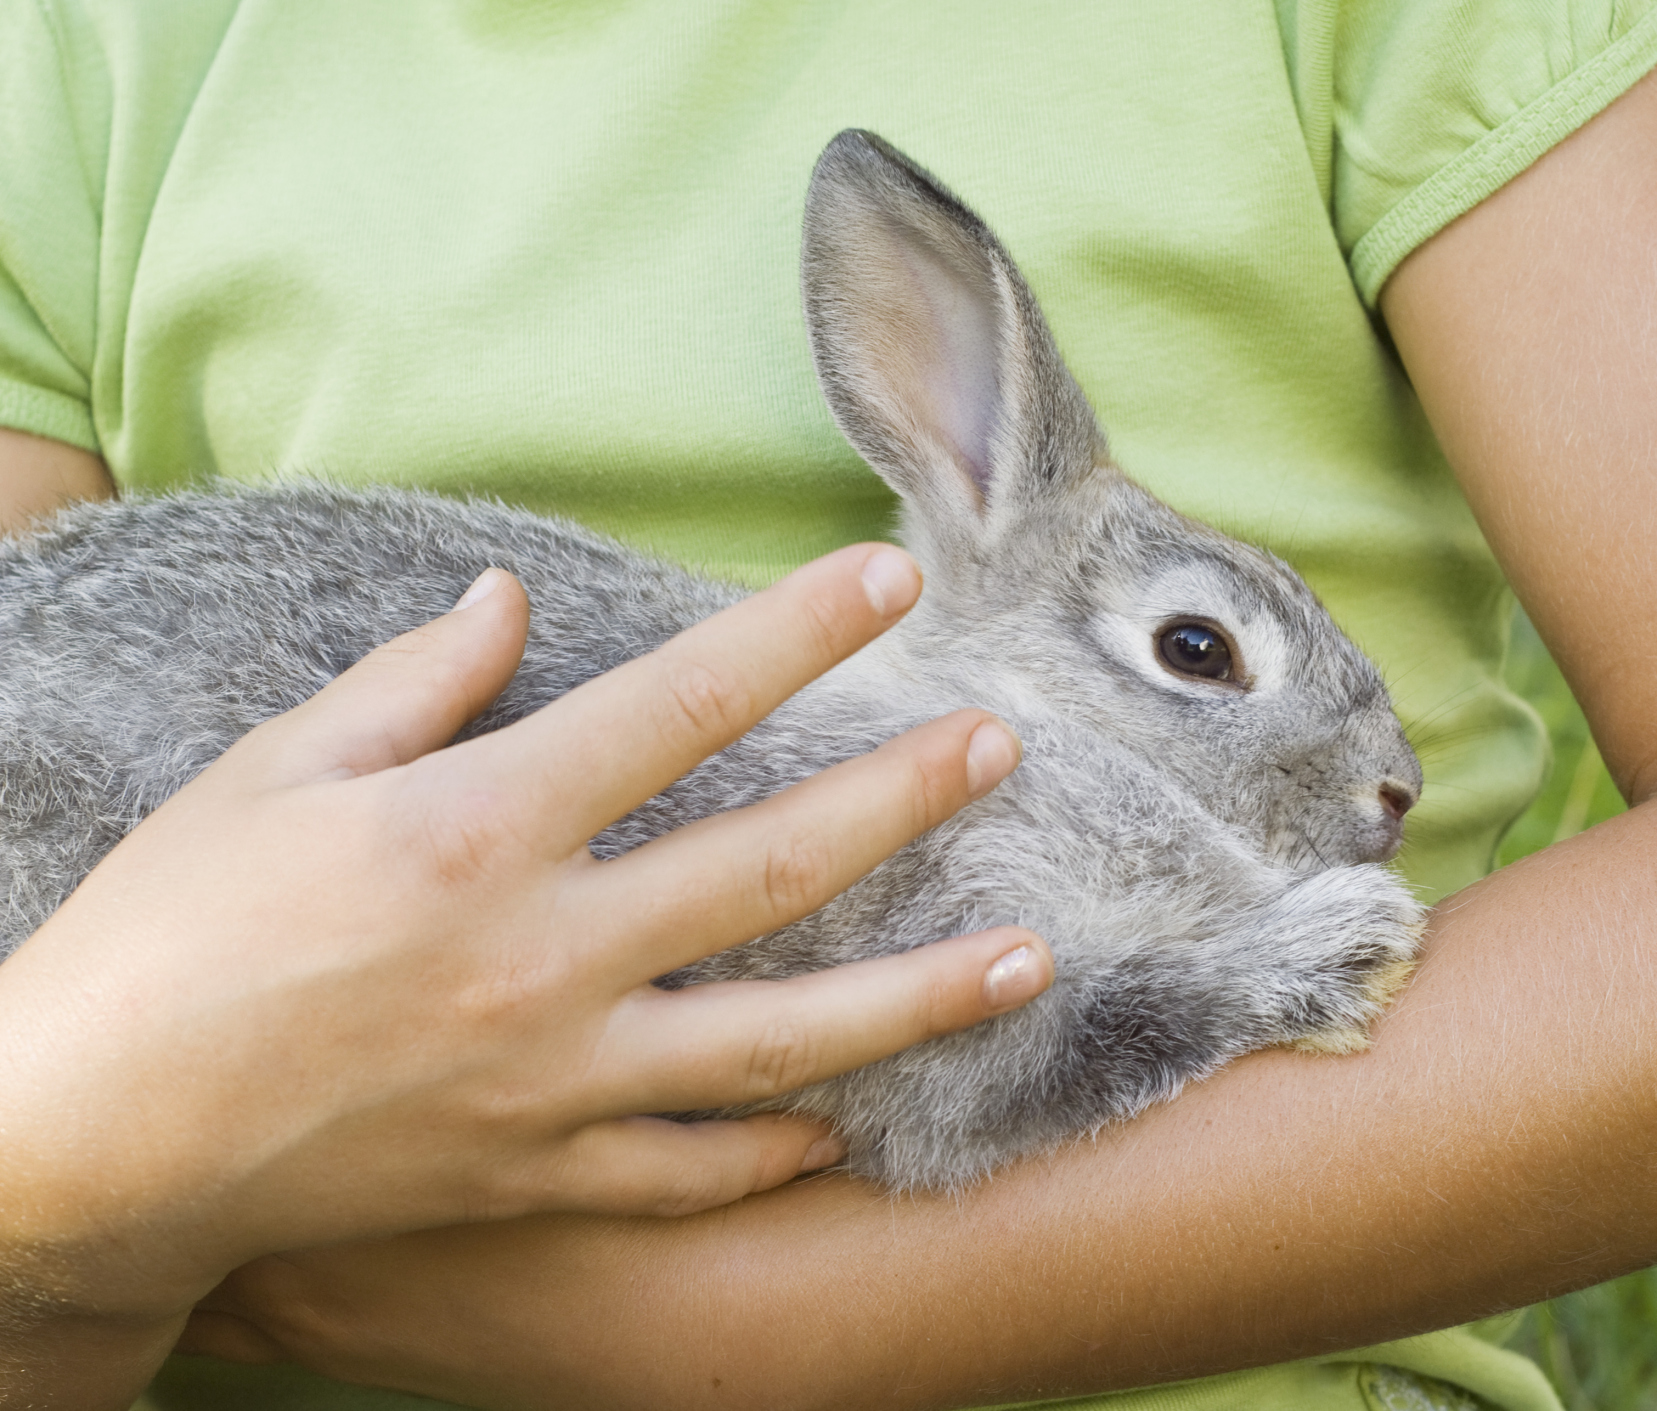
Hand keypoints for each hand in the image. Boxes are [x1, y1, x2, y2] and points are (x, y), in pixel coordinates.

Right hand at [0, 542, 1050, 1402]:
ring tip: (1030, 958)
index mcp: (478, 828)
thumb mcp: (272, 772)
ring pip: (779, 1039)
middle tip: (1002, 749)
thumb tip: (512, 597)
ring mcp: (552, 1078)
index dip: (799, 631)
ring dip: (917, 997)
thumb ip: (414, 682)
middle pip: (773, 866)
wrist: (89, 1142)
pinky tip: (850, 1127)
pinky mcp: (535, 1174)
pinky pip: (686, 1172)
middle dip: (904, 798)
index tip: (892, 577)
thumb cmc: (168, 936)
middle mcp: (542, 953)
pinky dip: (772, 1153)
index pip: (681, 705)